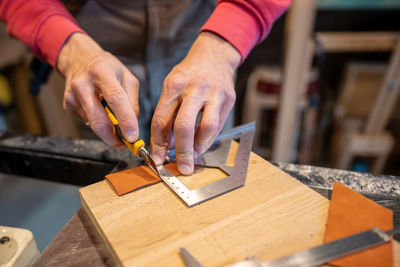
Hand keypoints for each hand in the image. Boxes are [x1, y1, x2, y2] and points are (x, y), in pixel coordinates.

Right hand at [57, 33, 139, 148]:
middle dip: (114, 138)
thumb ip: (132, 101)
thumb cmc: (107, 68)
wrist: (79, 59)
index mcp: (102, 72)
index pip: (115, 99)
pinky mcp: (67, 104)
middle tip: (126, 145)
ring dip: (108, 133)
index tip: (133, 137)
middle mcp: (84, 84)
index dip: (125, 120)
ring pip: (93, 125)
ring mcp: (72, 95)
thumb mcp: (127, 77)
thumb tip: (132, 125)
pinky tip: (101, 112)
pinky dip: (98, 123)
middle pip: (99, 120)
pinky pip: (87, 121)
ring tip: (118, 130)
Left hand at [151, 32, 240, 174]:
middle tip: (180, 167)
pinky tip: (202, 146)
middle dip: (181, 151)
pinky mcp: (228, 99)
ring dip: (199, 148)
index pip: (162, 120)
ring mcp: (213, 94)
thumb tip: (167, 144)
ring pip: (206, 128)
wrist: (215, 55)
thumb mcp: (172, 86)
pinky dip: (209, 140)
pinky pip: (218, 126)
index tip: (158, 158)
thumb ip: (168, 113)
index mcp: (174, 86)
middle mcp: (193, 89)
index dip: (158, 143)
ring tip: (193, 159)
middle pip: (183, 126)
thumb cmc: (189, 74)